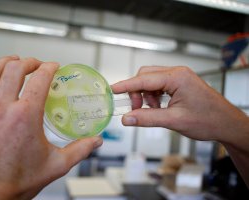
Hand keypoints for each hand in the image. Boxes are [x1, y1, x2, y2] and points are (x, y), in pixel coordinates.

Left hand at [0, 56, 102, 199]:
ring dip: (4, 63)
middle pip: (15, 68)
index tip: (53, 66)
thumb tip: (95, 141)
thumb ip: (80, 150)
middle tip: (37, 64)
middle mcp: (1, 109)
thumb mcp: (55, 165)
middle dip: (30, 61)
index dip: (49, 67)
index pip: (39, 79)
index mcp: (25, 116)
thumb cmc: (15, 183)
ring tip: (13, 62)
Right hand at [112, 66, 247, 141]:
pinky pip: (159, 86)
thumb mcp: (174, 121)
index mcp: (177, 77)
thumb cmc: (208, 120)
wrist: (227, 124)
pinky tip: (158, 108)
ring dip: (146, 96)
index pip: (144, 79)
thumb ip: (147, 118)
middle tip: (136, 110)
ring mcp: (179, 77)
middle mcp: (178, 73)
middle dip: (137, 93)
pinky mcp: (180, 83)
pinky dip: (153, 97)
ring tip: (152, 111)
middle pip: (145, 77)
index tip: (113, 90)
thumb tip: (127, 119)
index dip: (126, 85)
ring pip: (151, 81)